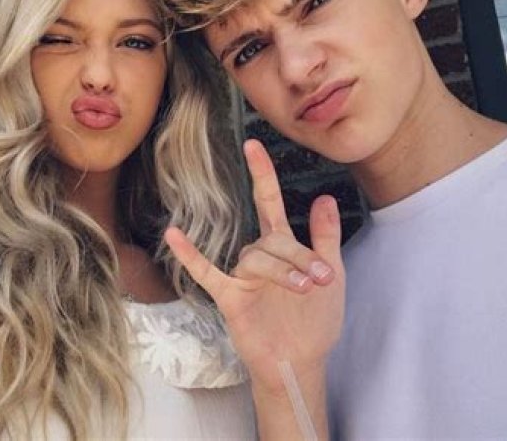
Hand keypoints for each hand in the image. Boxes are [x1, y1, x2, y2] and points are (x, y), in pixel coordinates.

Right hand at [164, 139, 344, 393]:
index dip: (262, 174)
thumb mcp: (332, 275)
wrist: (302, 362)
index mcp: (281, 246)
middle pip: (273, 240)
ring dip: (281, 270)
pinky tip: (174, 234)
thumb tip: (325, 197)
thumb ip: (326, 237)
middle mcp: (259, 256)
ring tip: (305, 287)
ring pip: (256, 259)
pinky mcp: (230, 297)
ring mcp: (242, 276)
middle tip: (322, 277)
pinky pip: (207, 273)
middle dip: (300, 255)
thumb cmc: (315, 319)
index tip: (253, 145)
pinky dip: (190, 255)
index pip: (269, 203)